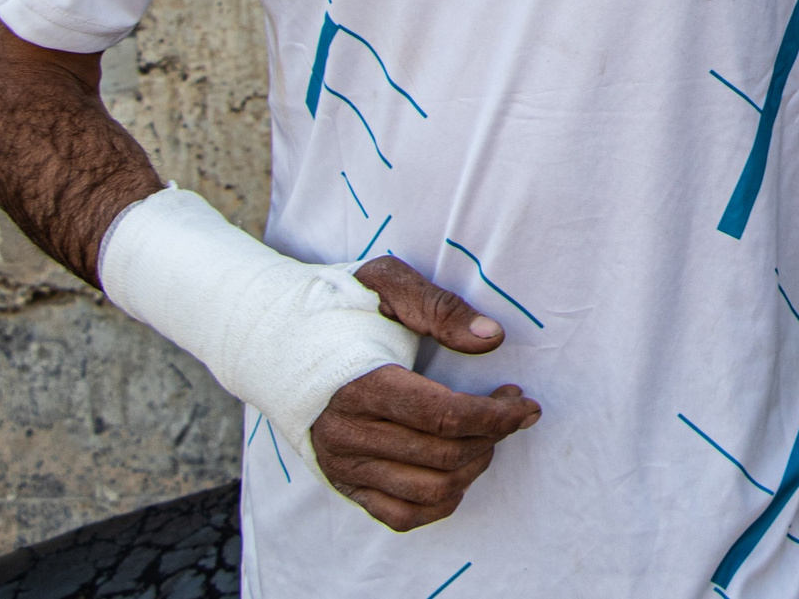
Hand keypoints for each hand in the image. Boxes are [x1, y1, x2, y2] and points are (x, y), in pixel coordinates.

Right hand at [308, 256, 543, 529]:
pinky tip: (458, 468)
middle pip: (443, 456)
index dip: (495, 415)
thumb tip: (491, 338)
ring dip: (474, 467)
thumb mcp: (386, 283)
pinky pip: (401, 516)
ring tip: (486, 434)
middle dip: (493, 436)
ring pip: (429, 491)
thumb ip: (439, 307)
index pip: (443, 417)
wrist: (274, 340)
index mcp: (362, 384)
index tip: (524, 403)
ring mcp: (343, 465)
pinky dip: (441, 501)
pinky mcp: (343, 484)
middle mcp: (348, 434)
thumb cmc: (338, 307)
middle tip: (511, 408)